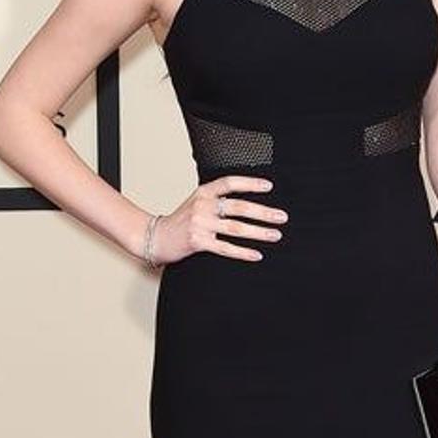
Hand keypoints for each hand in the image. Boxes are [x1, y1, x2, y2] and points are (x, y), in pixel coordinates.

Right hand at [148, 175, 287, 264]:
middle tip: (281, 217)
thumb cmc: (180, 221)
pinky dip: (243, 252)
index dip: (250, 183)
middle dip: (263, 212)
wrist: (156, 237)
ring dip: (258, 232)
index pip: (230, 183)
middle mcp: (202, 205)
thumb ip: (216, 199)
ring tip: (275, 235)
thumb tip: (246, 203)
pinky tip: (256, 254)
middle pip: (238, 206)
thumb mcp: (196, 202)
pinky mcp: (197, 241)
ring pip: (235, 227)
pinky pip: (225, 247)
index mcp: (203, 192)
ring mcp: (200, 223)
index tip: (269, 187)